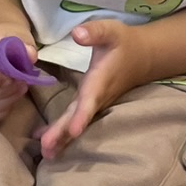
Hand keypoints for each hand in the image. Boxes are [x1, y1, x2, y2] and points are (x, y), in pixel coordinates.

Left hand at [38, 19, 149, 160]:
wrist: (142, 56)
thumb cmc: (123, 42)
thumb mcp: (111, 31)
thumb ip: (94, 32)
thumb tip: (76, 33)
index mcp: (100, 80)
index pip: (90, 100)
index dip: (81, 116)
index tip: (73, 130)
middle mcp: (97, 96)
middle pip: (79, 118)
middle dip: (63, 134)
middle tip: (47, 150)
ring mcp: (94, 103)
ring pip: (76, 122)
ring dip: (61, 138)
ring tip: (46, 154)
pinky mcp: (91, 104)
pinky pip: (74, 120)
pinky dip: (61, 132)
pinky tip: (43, 140)